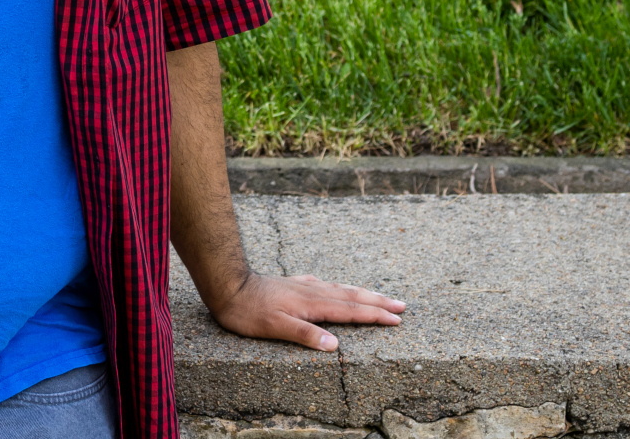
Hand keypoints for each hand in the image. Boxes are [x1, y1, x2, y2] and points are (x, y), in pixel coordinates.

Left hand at [207, 272, 404, 351]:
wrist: (227, 285)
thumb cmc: (248, 311)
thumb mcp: (275, 327)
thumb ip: (305, 335)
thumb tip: (334, 345)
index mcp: (312, 304)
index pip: (352, 311)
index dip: (375, 315)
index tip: (397, 319)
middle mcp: (312, 292)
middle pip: (352, 296)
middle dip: (378, 301)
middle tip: (402, 305)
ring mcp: (303, 286)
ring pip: (340, 288)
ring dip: (363, 293)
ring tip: (380, 295)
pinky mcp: (293, 284)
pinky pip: (324, 284)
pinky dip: (338, 287)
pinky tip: (336, 287)